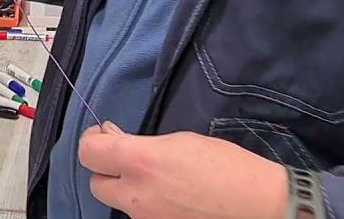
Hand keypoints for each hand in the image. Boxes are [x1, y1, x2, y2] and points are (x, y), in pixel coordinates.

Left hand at [79, 124, 289, 218]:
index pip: (88, 153)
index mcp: (140, 161)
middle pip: (95, 183)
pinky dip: (144, 202)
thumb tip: (117, 141)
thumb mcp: (179, 141)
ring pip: (118, 201)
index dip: (92, 141)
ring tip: (155, 178)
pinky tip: (168, 194)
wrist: (254, 203)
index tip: (103, 134)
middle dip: (106, 169)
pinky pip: (138, 214)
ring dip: (126, 188)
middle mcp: (135, 193)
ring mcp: (144, 218)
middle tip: (127, 158)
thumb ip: (141, 144)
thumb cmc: (224, 164)